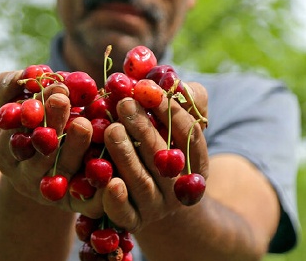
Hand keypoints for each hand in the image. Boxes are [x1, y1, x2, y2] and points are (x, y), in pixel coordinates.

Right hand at [0, 70, 105, 217]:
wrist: (43, 170)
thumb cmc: (29, 126)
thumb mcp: (11, 106)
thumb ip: (10, 85)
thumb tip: (28, 73)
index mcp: (5, 152)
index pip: (12, 134)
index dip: (32, 110)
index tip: (53, 88)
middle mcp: (25, 176)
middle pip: (39, 153)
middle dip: (52, 125)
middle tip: (63, 98)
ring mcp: (50, 192)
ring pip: (64, 170)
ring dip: (75, 147)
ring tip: (86, 122)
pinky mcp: (75, 205)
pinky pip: (88, 200)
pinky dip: (100, 186)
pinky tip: (113, 165)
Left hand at [100, 82, 209, 232]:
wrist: (150, 197)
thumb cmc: (161, 146)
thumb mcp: (177, 124)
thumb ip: (185, 102)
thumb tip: (179, 84)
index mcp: (196, 162)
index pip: (190, 136)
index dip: (173, 113)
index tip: (152, 91)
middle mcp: (179, 188)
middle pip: (163, 158)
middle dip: (144, 129)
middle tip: (124, 104)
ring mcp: (156, 207)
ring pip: (142, 183)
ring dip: (127, 155)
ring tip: (110, 129)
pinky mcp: (133, 221)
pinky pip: (125, 214)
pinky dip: (117, 200)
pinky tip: (110, 181)